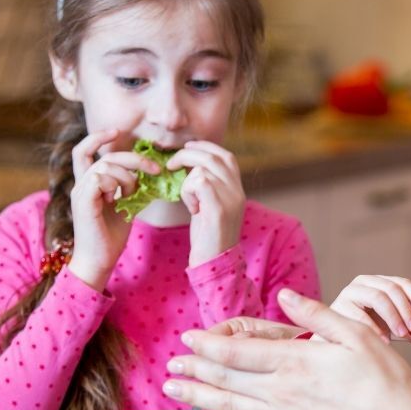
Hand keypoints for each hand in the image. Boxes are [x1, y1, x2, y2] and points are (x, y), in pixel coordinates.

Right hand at [67, 128, 158, 290]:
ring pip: (104, 166)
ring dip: (126, 177)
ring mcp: (79, 191)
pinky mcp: (82, 201)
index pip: (84, 150)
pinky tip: (118, 200)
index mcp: (89, 183)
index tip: (118, 131)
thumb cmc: (111, 236)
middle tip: (154, 167)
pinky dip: (114, 185)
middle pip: (105, 156)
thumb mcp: (126, 206)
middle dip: (133, 158)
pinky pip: (98, 178)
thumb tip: (149, 174)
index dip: (98, 137)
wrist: (100, 259)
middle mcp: (81, 184)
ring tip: (131, 194)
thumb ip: (131, 188)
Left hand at [163, 288, 410, 409]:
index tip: (187, 337)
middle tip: (170, 363)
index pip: (238, 351)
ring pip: (229, 407)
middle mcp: (281, 392)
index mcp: (294, 362)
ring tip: (171, 390)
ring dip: (197, 397)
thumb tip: (285, 295)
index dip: (208, 343)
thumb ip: (316, 314)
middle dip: (194, 369)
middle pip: (226, 379)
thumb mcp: (356, 335)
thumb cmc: (384, 382)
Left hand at [169, 140, 244, 266]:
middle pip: (213, 156)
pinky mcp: (219, 209)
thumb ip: (209, 186)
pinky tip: (192, 208)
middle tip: (172, 164)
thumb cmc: (208, 237)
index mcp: (238, 189)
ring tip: (190, 202)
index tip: (188, 147)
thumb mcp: (211, 206)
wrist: (215, 263)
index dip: (206, 147)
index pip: (226, 156)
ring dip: (187, 182)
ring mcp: (231, 199)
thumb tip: (192, 165)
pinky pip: (198, 182)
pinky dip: (188, 192)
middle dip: (188, 155)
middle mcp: (238, 191)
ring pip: (202, 169)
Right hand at [330, 274, 410, 342]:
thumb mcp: (394, 329)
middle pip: (391, 289)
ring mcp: (350, 292)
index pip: (402, 283)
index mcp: (381, 283)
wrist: (339, 340)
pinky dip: (375, 328)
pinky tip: (384, 341)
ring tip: (402, 335)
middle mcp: (365, 282)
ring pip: (378, 298)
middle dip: (406, 309)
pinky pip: (360, 315)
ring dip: (393, 316)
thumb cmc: (370, 331)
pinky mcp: (339, 305)